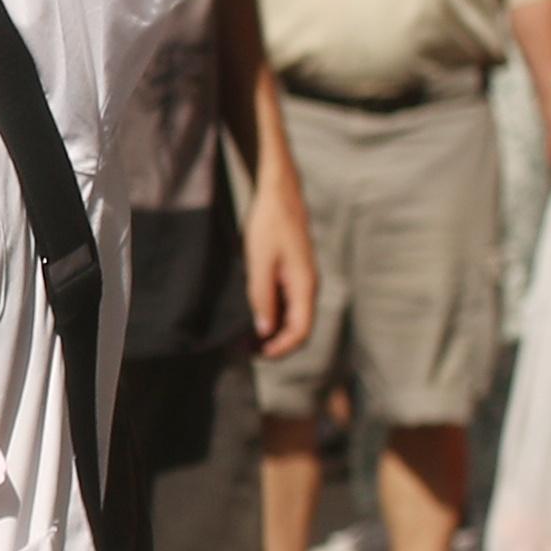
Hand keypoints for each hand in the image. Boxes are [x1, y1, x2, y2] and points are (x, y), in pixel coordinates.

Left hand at [244, 157, 317, 361]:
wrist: (279, 195)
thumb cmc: (270, 225)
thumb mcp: (259, 262)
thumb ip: (262, 296)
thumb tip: (264, 330)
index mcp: (305, 286)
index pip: (301, 331)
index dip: (282, 348)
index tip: (257, 355)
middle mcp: (307, 287)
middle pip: (297, 328)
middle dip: (275, 344)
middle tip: (245, 351)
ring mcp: (300, 281)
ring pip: (291, 317)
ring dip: (272, 331)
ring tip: (243, 338)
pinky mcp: (291, 274)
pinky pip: (285, 302)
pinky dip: (270, 314)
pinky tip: (251, 316)